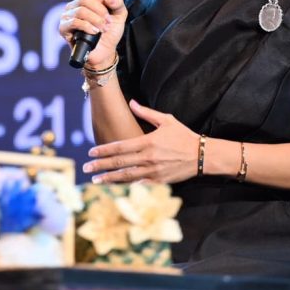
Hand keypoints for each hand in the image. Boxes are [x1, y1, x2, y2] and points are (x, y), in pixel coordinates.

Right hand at [58, 0, 126, 68]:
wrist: (105, 51)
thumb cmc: (110, 32)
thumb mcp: (119, 15)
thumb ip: (118, 3)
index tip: (106, 4)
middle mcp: (74, 5)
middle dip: (100, 10)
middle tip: (107, 21)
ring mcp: (67, 16)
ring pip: (81, 10)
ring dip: (96, 20)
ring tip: (103, 28)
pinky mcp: (63, 28)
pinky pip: (74, 22)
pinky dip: (87, 26)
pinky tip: (94, 32)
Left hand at [82, 100, 197, 183]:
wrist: (202, 156)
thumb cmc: (183, 136)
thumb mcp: (166, 120)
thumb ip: (147, 113)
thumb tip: (132, 103)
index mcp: (147, 142)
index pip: (120, 147)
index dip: (104, 150)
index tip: (91, 151)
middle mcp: (147, 158)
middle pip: (119, 163)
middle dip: (101, 165)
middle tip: (86, 167)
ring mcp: (152, 171)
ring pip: (126, 176)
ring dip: (109, 178)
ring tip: (96, 180)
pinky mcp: (158, 181)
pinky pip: (139, 184)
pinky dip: (127, 185)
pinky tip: (116, 186)